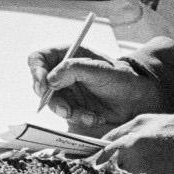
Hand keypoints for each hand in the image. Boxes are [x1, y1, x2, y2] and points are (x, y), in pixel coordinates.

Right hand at [27, 46, 158, 132]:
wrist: (137, 100)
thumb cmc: (121, 78)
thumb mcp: (100, 69)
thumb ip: (74, 70)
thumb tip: (50, 79)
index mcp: (67, 56)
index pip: (39, 59)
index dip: (36, 70)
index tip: (43, 84)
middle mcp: (62, 73)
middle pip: (40, 85)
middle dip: (52, 99)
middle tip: (66, 110)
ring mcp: (66, 91)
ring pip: (53, 103)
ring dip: (69, 112)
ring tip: (89, 115)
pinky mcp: (73, 107)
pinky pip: (66, 115)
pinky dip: (79, 118)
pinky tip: (95, 117)